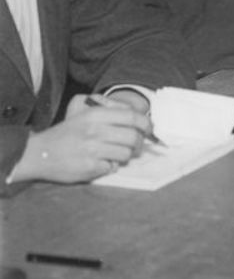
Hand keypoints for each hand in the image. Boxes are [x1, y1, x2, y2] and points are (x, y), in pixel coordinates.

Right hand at [10, 95, 148, 184]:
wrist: (39, 154)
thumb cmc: (66, 134)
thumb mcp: (85, 114)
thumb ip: (110, 111)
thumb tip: (139, 117)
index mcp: (95, 115)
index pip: (132, 116)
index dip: (146, 123)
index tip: (149, 129)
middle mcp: (95, 131)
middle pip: (134, 137)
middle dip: (140, 144)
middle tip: (137, 147)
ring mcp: (92, 150)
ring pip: (126, 154)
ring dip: (125, 156)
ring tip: (116, 155)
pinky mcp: (89, 167)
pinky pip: (112, 167)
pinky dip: (110, 167)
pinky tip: (101, 163)